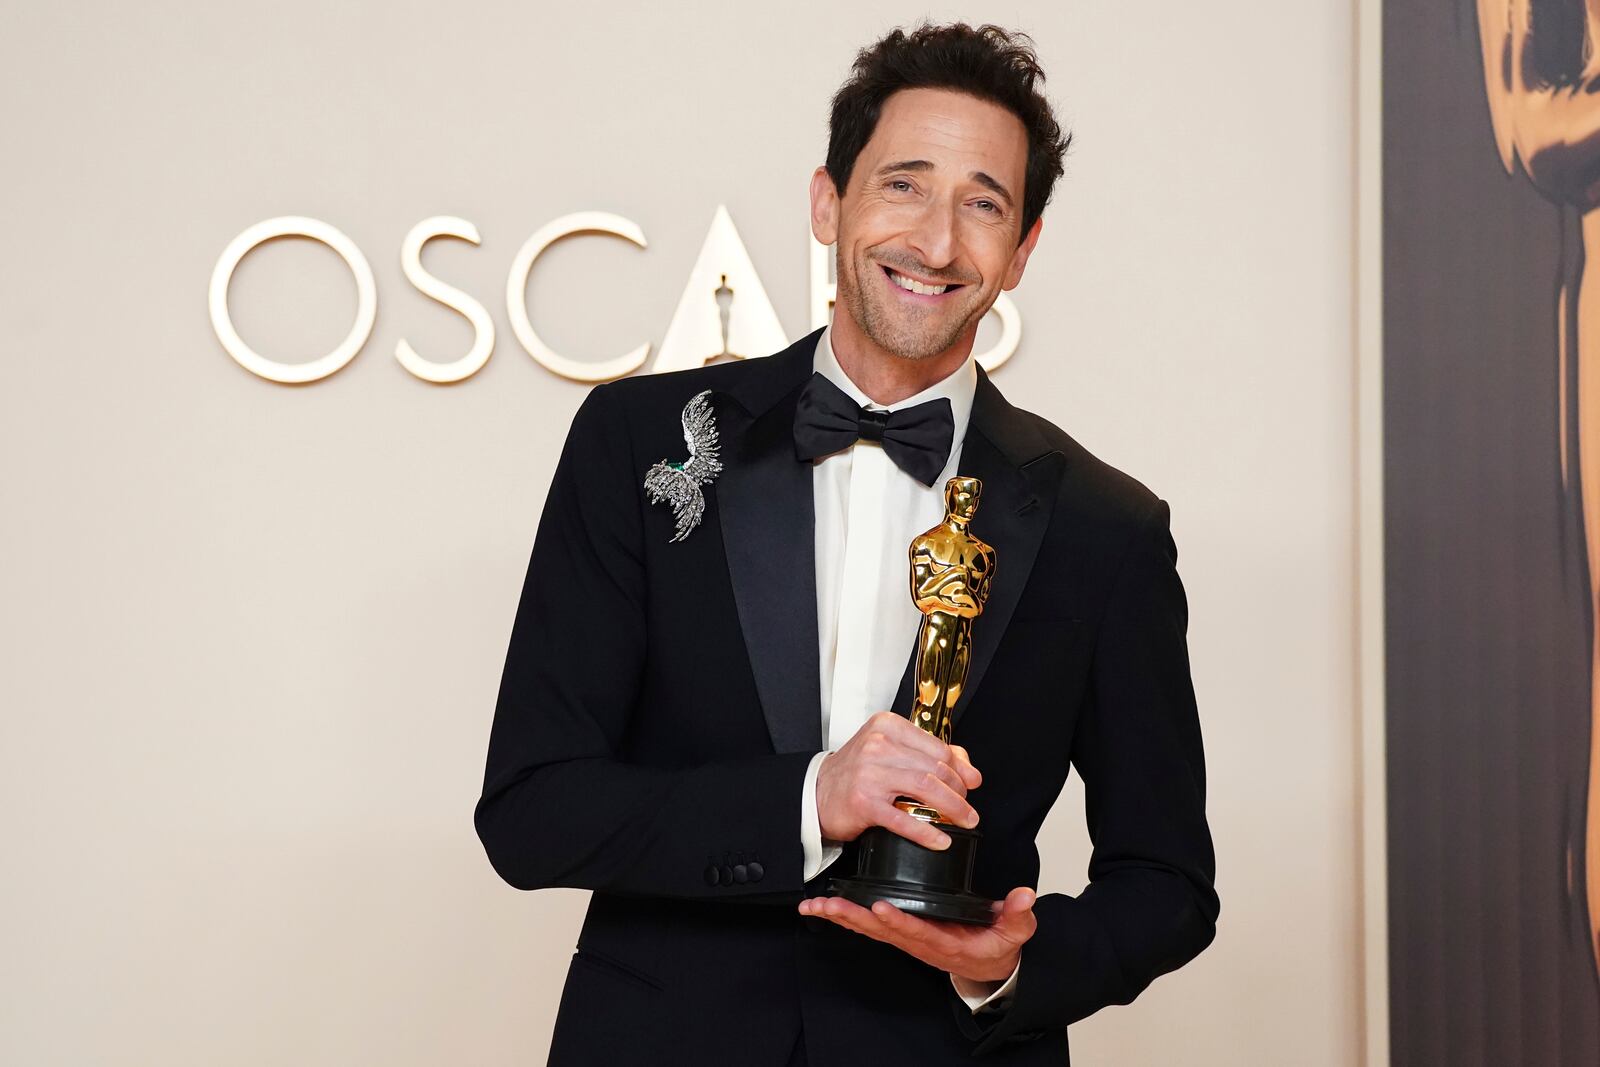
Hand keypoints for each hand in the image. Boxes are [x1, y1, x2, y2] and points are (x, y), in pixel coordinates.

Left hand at [797, 887, 1037, 983]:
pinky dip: (847, 916)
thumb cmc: (998, 947)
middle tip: (827, 906)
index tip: (879, 907)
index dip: (898, 921)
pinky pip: (869, 925)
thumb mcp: (1015, 933)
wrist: (990, 967)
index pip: (918, 932)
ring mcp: (908, 939)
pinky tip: (825, 907)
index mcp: (945, 943)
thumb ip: (1017, 916)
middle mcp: (920, 943)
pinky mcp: (901, 932)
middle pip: (882, 931)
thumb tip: (1024, 896)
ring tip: (815, 906)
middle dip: (853, 918)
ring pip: (870, 929)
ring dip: (842, 917)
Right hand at [816, 710, 981, 849]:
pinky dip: (926, 832)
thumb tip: (969, 768)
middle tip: (968, 808)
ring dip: (952, 808)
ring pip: (925, 788)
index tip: (972, 783)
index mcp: (887, 727)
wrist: (815, 792)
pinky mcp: (864, 802)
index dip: (960, 768)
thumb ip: (929, 753)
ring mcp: (870, 773)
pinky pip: (903, 818)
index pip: (936, 746)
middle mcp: (878, 745)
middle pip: (934, 767)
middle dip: (959, 791)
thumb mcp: (890, 751)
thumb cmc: (857, 772)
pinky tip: (940, 840)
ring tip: (965, 820)